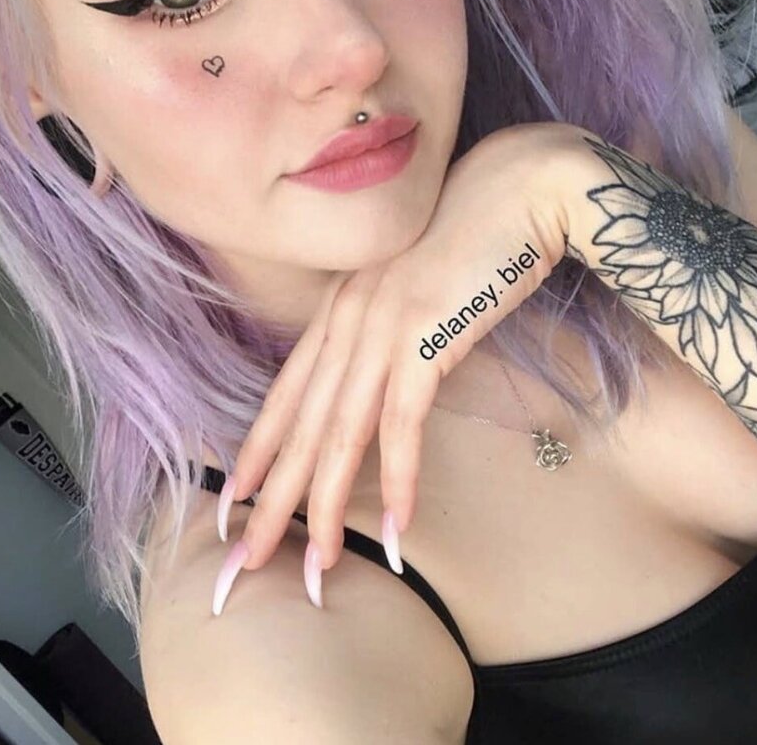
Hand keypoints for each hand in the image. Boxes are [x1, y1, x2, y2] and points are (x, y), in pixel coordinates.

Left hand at [213, 121, 590, 612]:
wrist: (523, 187)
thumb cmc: (475, 235)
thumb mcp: (416, 287)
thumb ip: (390, 328)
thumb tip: (387, 376)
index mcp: (339, 305)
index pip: (286, 391)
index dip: (258, 448)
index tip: (233, 497)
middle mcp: (346, 316)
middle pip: (299, 423)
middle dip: (271, 498)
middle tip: (244, 559)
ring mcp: (381, 324)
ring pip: (339, 432)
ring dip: (324, 507)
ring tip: (314, 570)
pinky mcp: (426, 335)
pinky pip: (403, 422)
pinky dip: (398, 477)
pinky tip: (394, 529)